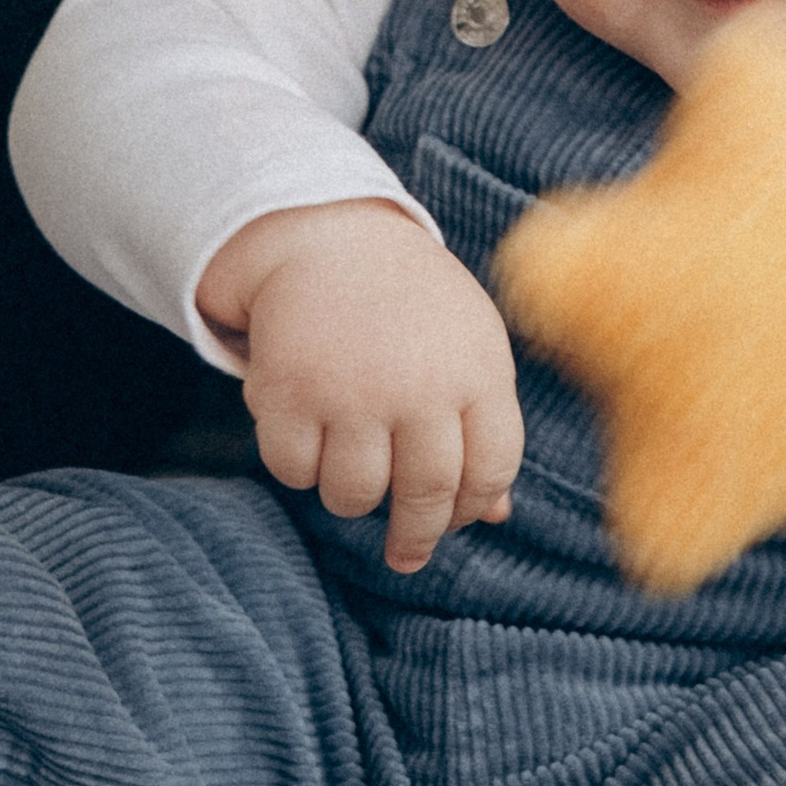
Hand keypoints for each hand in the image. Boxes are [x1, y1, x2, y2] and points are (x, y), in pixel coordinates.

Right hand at [197, 202, 523, 575]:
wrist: (329, 234)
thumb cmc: (412, 304)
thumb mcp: (468, 345)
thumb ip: (485, 424)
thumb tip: (498, 516)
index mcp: (478, 369)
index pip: (491, 471)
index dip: (473, 507)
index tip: (456, 517)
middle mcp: (419, 385)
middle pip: (427, 497)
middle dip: (416, 535)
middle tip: (406, 551)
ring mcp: (351, 390)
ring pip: (353, 495)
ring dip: (350, 495)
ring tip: (352, 461)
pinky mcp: (287, 391)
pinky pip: (293, 470)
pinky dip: (298, 465)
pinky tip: (308, 430)